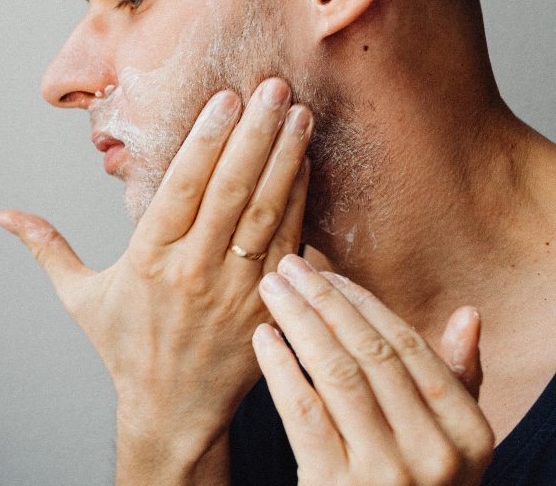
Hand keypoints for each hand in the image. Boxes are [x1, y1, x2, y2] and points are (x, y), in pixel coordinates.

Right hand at [0, 78, 312, 483]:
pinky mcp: (266, 306)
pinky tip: (305, 162)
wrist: (172, 411)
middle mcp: (193, 271)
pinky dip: (300, 201)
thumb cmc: (124, 348)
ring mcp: (235, 290)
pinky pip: (289, 245)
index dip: (205, 142)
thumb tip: (4, 215)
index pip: (181, 189)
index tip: (225, 99)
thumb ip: (46, 247)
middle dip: (253, 134)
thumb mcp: (80, 296)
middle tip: (270, 87)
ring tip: (296, 113)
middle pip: (229, 192)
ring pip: (266, 213)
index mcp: (148, 260)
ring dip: (284, 159)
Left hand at [253, 255, 493, 485]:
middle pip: (370, 354)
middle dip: (324, 302)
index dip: (363, 304)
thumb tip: (468, 315)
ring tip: (271, 291)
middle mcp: (434, 454)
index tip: (327, 273)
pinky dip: (279, 366)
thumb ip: (456, 381)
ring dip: (297, 322)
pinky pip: (302, 410)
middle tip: (287, 266)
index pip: (409, 348)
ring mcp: (385, 473)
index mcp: (467, 434)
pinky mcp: (334, 485)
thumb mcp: (449, 444)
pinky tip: (262, 337)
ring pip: (335, 374)